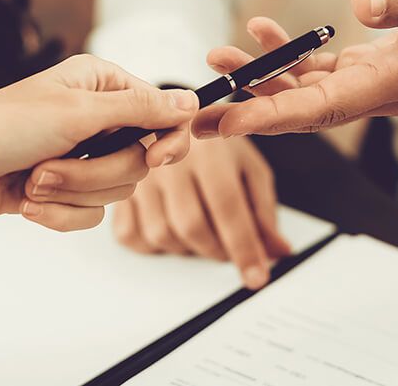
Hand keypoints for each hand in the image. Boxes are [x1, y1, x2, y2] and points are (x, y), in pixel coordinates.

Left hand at [0, 54, 198, 231]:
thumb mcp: (77, 113)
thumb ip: (140, 110)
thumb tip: (189, 102)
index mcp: (100, 85)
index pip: (161, 113)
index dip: (166, 139)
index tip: (158, 158)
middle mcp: (95, 118)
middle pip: (139, 159)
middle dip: (96, 172)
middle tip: (57, 163)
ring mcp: (81, 156)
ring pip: (115, 189)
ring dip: (72, 191)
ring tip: (34, 179)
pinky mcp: (65, 189)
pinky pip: (91, 214)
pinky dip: (59, 212)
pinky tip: (28, 199)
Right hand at [111, 136, 290, 288]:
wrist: (173, 120)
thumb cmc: (215, 145)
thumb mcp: (249, 169)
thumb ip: (264, 211)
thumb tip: (277, 251)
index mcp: (208, 152)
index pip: (228, 208)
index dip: (243, 247)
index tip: (256, 277)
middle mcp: (170, 163)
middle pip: (191, 226)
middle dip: (217, 251)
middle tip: (231, 252)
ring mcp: (140, 177)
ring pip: (161, 235)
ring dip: (187, 249)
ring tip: (203, 235)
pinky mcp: (121, 191)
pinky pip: (130, 235)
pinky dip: (153, 245)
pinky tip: (172, 231)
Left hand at [193, 0, 397, 136]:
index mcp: (393, 83)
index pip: (319, 108)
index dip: (268, 115)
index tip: (225, 121)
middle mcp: (377, 92)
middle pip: (299, 110)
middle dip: (246, 111)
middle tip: (194, 112)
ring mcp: (373, 83)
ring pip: (304, 91)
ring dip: (259, 78)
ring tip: (216, 58)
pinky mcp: (372, 68)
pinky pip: (320, 71)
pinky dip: (288, 56)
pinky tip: (262, 32)